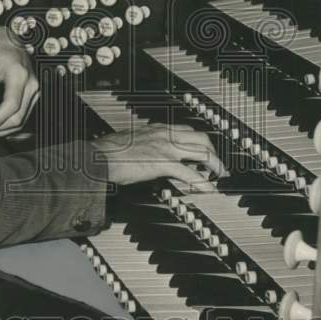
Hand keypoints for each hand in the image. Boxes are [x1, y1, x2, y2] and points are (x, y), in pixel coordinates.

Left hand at [0, 27, 39, 138]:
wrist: (8, 42)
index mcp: (20, 76)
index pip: (11, 105)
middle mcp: (32, 85)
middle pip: (18, 117)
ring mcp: (35, 91)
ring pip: (21, 120)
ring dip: (2, 129)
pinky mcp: (33, 95)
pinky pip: (23, 115)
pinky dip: (8, 124)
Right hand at [94, 123, 227, 189]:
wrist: (100, 156)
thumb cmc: (109, 151)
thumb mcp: (133, 142)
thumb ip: (146, 145)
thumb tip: (151, 154)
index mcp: (157, 129)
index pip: (187, 130)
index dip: (200, 141)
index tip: (205, 150)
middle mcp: (165, 134)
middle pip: (201, 138)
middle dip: (214, 152)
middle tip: (219, 165)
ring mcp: (166, 148)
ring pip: (202, 153)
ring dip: (215, 166)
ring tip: (220, 177)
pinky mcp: (163, 163)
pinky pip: (190, 173)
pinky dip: (203, 183)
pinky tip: (208, 190)